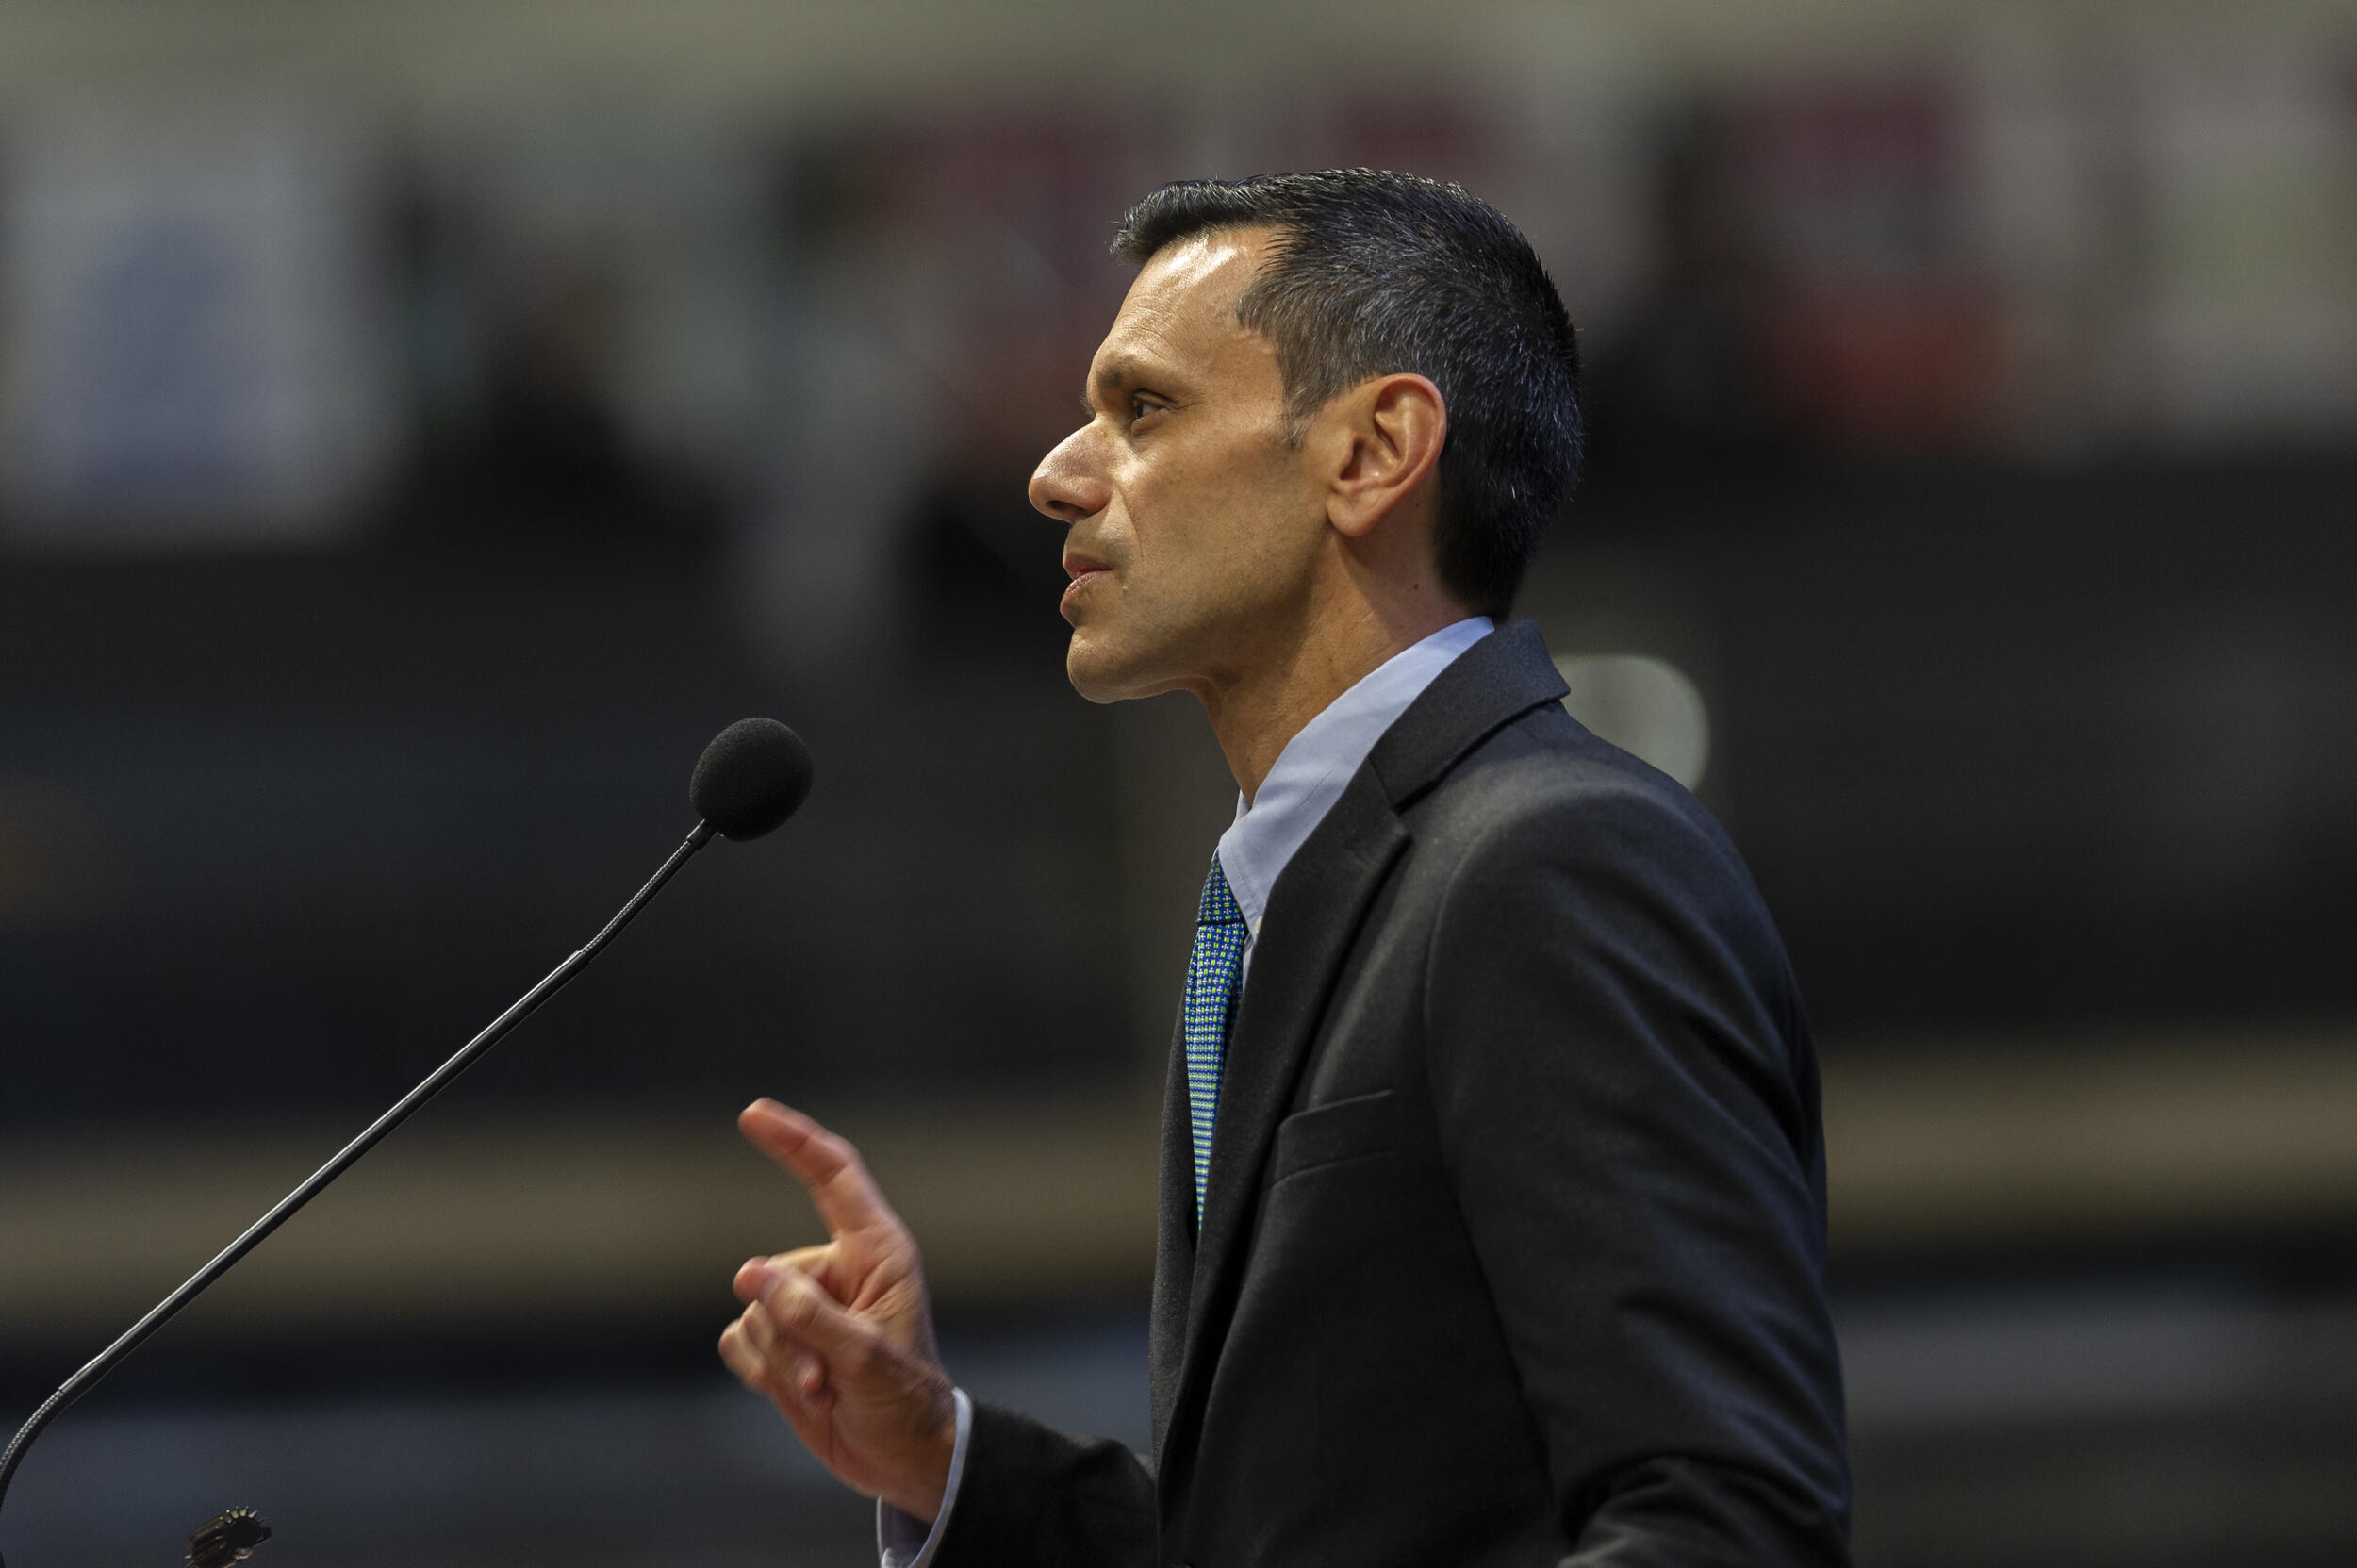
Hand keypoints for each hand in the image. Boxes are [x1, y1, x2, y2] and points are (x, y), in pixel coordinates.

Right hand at [719, 1098, 958, 1520]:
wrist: (902, 1458)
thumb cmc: (905, 1400)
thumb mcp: (864, 1358)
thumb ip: (807, 1315)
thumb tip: (749, 1274)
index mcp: (877, 1251)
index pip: (832, 1176)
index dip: (793, 1141)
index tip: (752, 1114)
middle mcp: (838, 1269)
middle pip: (774, 1271)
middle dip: (788, 1329)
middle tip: (829, 1375)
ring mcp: (806, 1305)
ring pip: (752, 1311)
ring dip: (780, 1359)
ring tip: (825, 1388)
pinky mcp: (782, 1341)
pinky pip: (739, 1339)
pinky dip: (761, 1371)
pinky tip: (800, 1393)